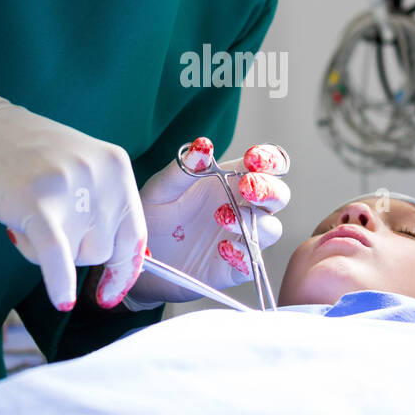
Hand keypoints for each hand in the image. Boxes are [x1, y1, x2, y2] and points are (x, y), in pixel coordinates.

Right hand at [0, 76, 145, 310]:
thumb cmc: (23, 152)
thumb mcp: (79, 167)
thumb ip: (101, 204)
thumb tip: (123, 262)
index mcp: (117, 166)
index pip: (135, 233)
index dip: (125, 269)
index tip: (111, 293)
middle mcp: (101, 175)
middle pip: (103, 250)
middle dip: (74, 252)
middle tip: (42, 225)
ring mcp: (71, 188)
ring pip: (76, 256)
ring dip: (49, 252)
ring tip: (25, 218)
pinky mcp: (37, 203)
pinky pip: (56, 256)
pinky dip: (59, 281)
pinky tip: (61, 300)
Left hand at [124, 136, 289, 307]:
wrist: (136, 258)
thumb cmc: (152, 216)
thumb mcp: (161, 189)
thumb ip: (183, 169)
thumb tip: (204, 145)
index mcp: (229, 182)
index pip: (265, 166)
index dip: (268, 160)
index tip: (254, 158)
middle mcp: (242, 208)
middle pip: (278, 196)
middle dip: (269, 189)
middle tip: (247, 186)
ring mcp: (240, 239)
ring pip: (272, 228)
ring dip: (255, 221)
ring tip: (222, 216)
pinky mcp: (233, 268)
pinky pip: (252, 263)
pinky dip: (243, 255)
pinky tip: (221, 249)